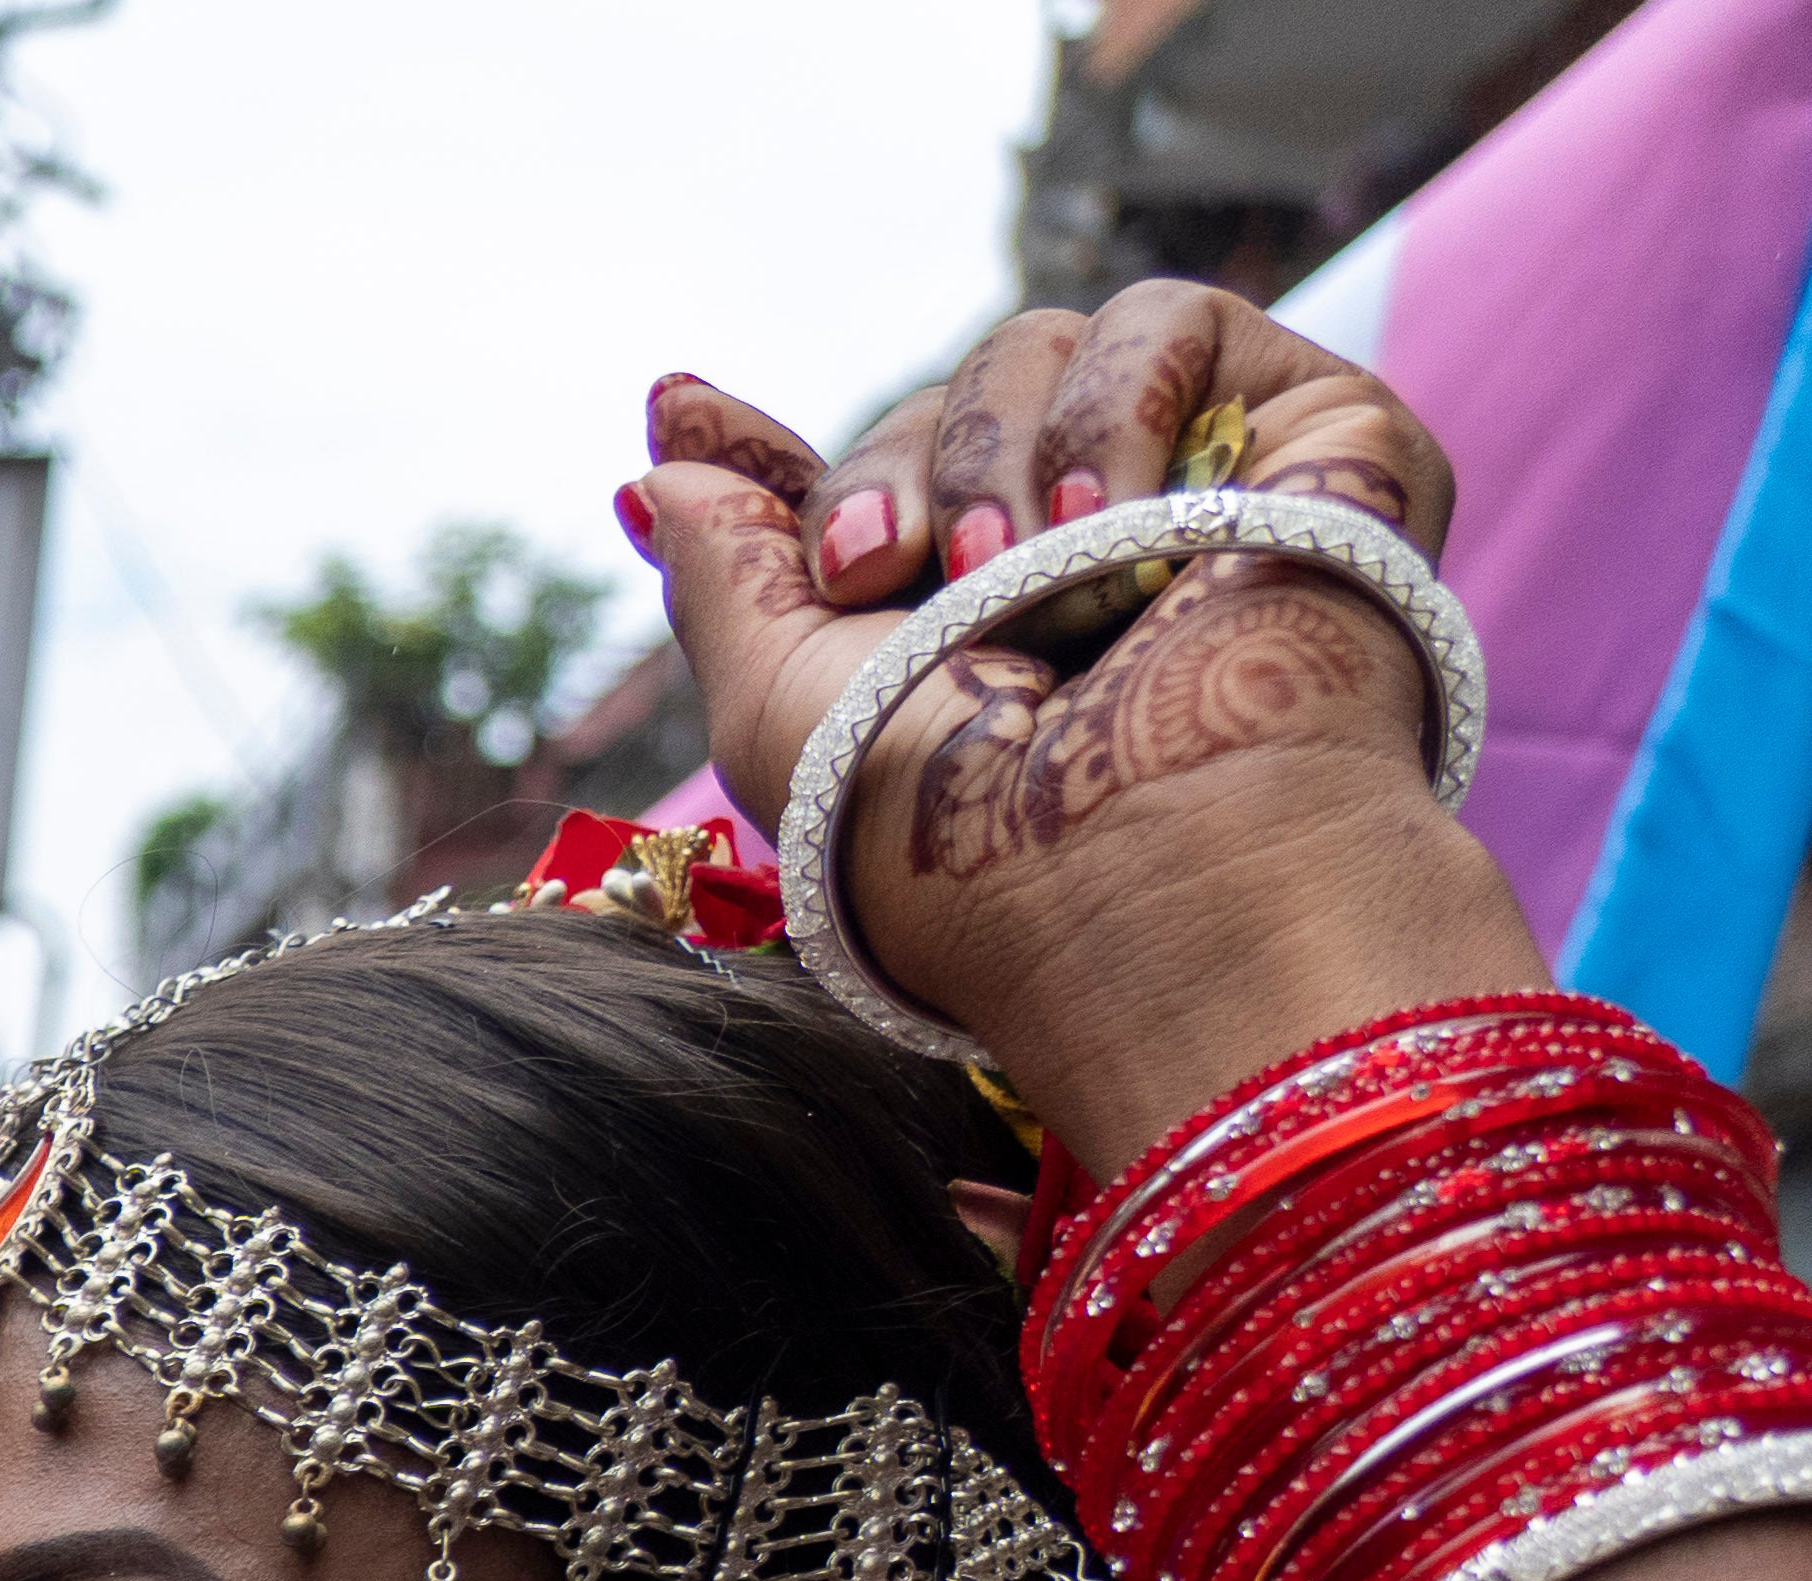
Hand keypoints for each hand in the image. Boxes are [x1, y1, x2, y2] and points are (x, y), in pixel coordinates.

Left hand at [638, 296, 1533, 1161]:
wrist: (1137, 861)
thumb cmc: (960, 833)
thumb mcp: (784, 709)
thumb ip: (724, 572)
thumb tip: (661, 444)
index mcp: (978, 619)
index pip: (884, 479)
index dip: (825, 479)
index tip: (736, 467)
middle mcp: (1094, 545)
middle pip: (951, 398)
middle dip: (897, 475)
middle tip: (894, 576)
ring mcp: (1209, 480)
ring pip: (1046, 343)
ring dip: (997, 456)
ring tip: (1018, 576)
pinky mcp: (1317, 431)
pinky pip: (1175, 321)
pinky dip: (1114, 407)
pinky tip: (1114, 518)